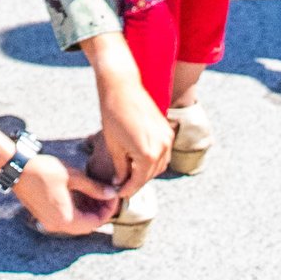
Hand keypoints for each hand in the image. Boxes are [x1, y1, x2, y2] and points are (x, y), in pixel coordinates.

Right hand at [14, 154, 118, 234]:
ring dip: (88, 210)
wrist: (16, 168)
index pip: (95, 222)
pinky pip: (66, 218)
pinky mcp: (44, 215)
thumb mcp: (72, 176)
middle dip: (99, 211)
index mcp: (66, 219)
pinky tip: (81, 194)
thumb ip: (93, 187)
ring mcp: (49, 222)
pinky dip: (77, 209)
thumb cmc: (43, 170)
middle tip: (107, 195)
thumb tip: (111, 193)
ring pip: (76, 222)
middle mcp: (57, 225)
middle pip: (86, 225)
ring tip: (97, 193)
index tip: (114, 196)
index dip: (108, 210)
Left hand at [98, 78, 172, 196]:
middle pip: (150, 175)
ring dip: (147, 171)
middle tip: (122, 184)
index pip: (139, 181)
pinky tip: (140, 158)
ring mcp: (167, 138)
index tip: (118, 192)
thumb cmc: (113, 115)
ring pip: (160, 165)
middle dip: (137, 181)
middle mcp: (162, 148)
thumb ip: (120, 169)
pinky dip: (154, 159)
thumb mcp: (114, 146)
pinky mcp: (167, 129)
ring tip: (130, 172)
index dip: (127, 189)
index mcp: (148, 155)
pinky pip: (164, 152)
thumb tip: (120, 183)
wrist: (121, 87)